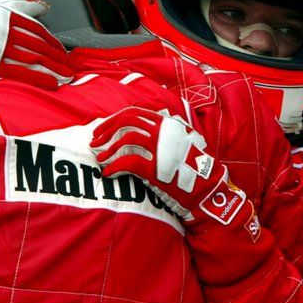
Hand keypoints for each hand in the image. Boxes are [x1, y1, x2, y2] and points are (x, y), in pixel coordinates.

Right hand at [0, 0, 72, 88]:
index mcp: (5, 16)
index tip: (62, 50)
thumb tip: (45, 6)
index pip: (36, 28)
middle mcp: (4, 31)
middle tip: (69, 64)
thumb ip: (19, 5)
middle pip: (39, 44)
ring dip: (54, 67)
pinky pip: (22, 72)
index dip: (52, 40)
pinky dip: (39, 78)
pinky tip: (53, 83)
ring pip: (34, 58)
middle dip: (57, 56)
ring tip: (67, 75)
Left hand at [90, 106, 247, 225]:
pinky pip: (129, 163)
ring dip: (109, 150)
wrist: (207, 189)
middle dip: (106, 131)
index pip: (134, 113)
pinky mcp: (157, 169)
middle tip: (95, 143)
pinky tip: (109, 173)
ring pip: (126, 140)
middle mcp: (163, 132)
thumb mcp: (180, 140)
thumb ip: (163, 131)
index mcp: (167, 124)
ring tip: (101, 160)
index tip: (100, 130)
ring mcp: (161, 149)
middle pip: (127, 122)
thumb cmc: (192, 166)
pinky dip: (114, 167)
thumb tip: (142, 126)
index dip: (113, 120)